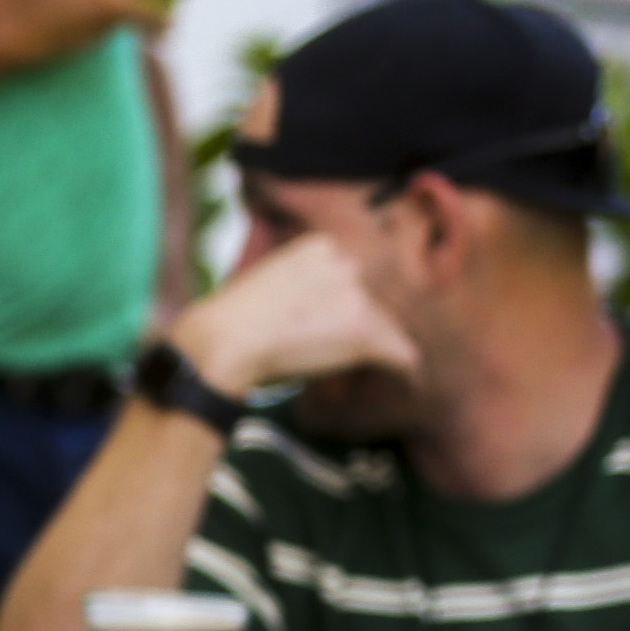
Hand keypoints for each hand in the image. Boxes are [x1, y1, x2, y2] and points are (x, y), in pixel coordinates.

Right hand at [172, 231, 422, 398]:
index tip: (337, 330)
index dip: (347, 308)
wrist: (224, 340)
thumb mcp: (270, 284)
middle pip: (374, 299)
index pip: (353, 278)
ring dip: (376, 351)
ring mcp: (356, 296)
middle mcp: (344, 263)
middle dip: (364, 328)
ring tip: (371, 374)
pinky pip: (401, 353)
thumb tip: (319, 319)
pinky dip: (403, 371)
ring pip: (387, 326)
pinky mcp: (363, 331)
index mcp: (321, 247)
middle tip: (347, 356)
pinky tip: (405, 384)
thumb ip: (302, 290)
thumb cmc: (232, 321)